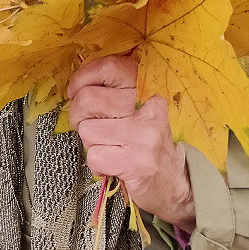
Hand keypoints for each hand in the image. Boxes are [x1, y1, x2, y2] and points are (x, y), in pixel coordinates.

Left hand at [67, 55, 196, 232]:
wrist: (173, 182)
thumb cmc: (144, 143)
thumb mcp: (135, 110)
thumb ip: (110, 93)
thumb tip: (75, 87)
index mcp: (145, 89)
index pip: (108, 67)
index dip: (82, 78)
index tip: (76, 91)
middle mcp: (148, 108)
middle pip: (88, 99)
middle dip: (79, 117)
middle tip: (92, 128)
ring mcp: (144, 136)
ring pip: (87, 130)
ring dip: (91, 144)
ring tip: (109, 149)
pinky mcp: (137, 162)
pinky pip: (94, 157)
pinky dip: (97, 165)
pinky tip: (113, 165)